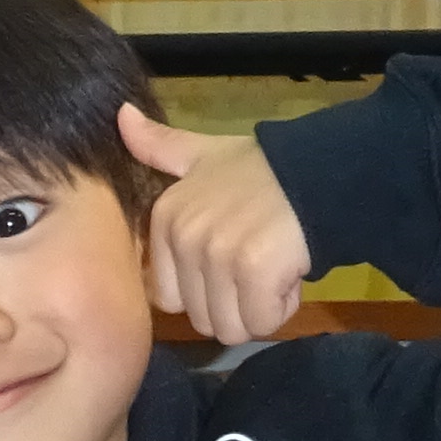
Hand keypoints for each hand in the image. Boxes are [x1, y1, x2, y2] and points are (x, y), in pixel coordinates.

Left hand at [115, 101, 311, 341]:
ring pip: (230, 327)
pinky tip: (290, 273)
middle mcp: (183, 237)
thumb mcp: (204, 154)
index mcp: (165, 219)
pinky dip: (281, 308)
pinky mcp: (253, 270)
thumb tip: (120, 114)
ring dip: (259, 310)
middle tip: (259, 264)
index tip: (233, 260)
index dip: (206, 291)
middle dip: (235, 304)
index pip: (169, 299)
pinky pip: (261, 322)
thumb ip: (160, 146)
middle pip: (201, 318)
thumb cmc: (263, 169)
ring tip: (274, 268)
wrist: (319, 170)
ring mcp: (216, 254)